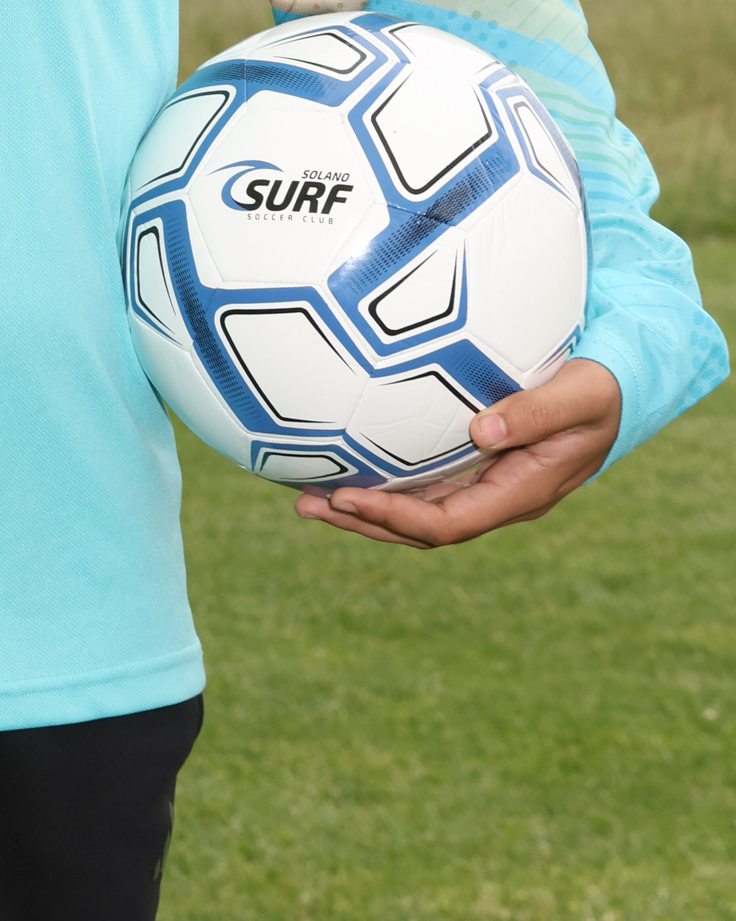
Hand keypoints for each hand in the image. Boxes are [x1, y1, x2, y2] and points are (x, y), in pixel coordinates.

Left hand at [293, 357, 622, 547]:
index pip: (447, 524)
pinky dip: (381, 478)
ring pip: (415, 510)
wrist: (615, 395)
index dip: (396, 517)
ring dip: (363, 506)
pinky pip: (420, 482)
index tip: (347, 496)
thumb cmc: (598, 391)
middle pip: (419, 529)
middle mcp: (494, 498)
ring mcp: (482, 485)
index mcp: (519, 493)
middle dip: (363, 520)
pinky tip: (342, 459)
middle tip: (304, 504)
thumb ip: (536, 412)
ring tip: (305, 492)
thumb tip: (482, 431)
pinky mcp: (472, 465)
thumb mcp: (580, 396)